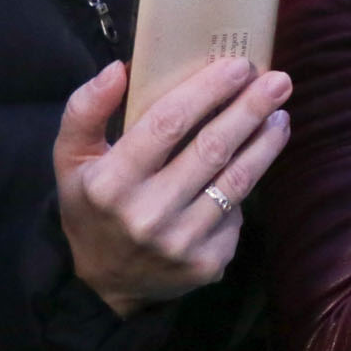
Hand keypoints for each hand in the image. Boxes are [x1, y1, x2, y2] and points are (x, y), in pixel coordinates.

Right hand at [54, 56, 291, 316]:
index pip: (167, 124)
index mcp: (110, 184)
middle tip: (278, 81)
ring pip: (237, 180)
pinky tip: (260, 155)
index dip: (207, 91)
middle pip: (211, 149)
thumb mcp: (71, 158)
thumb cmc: (92, 205)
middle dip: (250, 109)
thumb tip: (118, 68)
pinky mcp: (207, 264)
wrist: (105, 284)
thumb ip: (85, 110)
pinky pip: (238, 212)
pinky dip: (251, 179)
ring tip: (280, 113)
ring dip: (265, 142)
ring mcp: (181, 244)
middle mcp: (147, 215)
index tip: (237, 66)